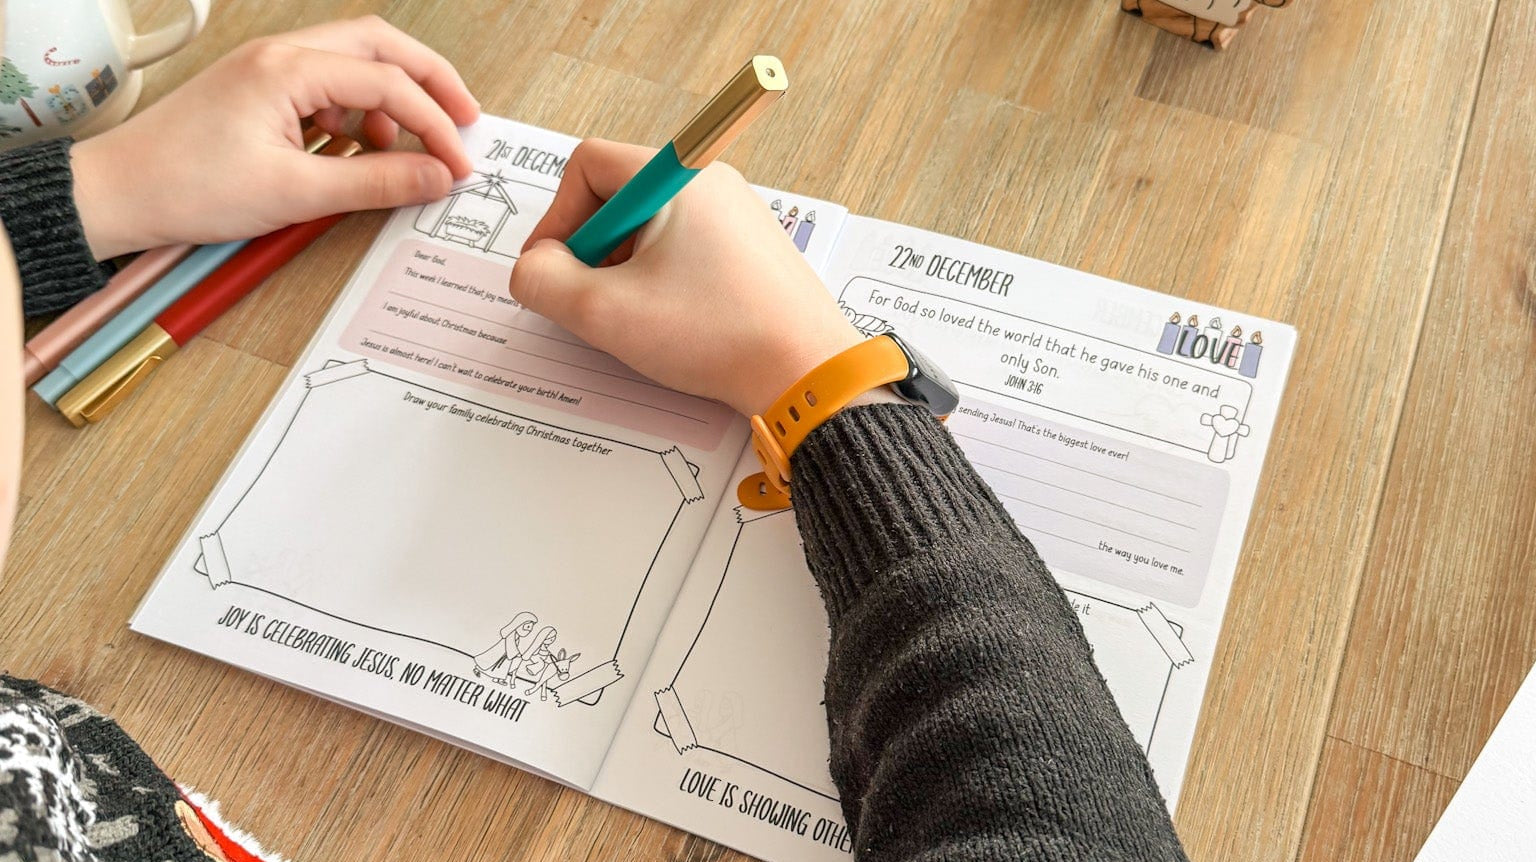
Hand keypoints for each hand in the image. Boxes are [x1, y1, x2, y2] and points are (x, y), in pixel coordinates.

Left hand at [71, 16, 479, 259]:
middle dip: (430, 81)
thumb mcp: (295, 194)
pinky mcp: (260, 89)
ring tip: (412, 147)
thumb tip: (434, 178)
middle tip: (465, 120)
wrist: (117, 194)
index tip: (458, 164)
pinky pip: (328, 83)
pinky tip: (364, 148)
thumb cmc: (185, 188)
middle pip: (380, 45)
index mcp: (288, 68)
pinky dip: (360, 110)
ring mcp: (268, 68)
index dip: (435, 125)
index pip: (388, 82)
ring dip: (394, 96)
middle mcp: (280, 55)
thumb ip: (375, 182)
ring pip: (355, 61)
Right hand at [508, 140, 861, 416]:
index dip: (557, 218)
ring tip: (636, 321)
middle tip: (593, 301)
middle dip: (591, 251)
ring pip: (650, 231)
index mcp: (677, 177)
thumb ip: (544, 282)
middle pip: (618, 198)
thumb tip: (532, 269)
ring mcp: (735, 218)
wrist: (806, 373)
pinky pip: (683, 253)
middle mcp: (711, 184)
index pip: (588, 166)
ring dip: (624, 273)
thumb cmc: (718, 335)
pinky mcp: (748, 253)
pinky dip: (660, 285)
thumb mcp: (604, 313)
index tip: (554, 269)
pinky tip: (671, 327)